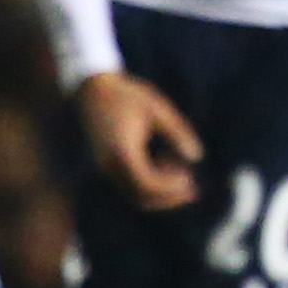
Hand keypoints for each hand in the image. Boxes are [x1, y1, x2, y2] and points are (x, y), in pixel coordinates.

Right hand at [75, 71, 201, 210]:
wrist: (91, 89)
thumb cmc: (126, 95)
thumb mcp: (157, 109)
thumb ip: (178, 132)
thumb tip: (197, 157)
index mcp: (122, 152)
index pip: (147, 183)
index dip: (169, 187)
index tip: (189, 177)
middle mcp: (110, 165)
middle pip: (140, 197)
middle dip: (168, 198)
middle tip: (194, 189)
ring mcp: (106, 167)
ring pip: (134, 194)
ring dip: (160, 192)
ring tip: (182, 171)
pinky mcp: (106, 165)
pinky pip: (129, 184)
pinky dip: (149, 183)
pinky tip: (165, 162)